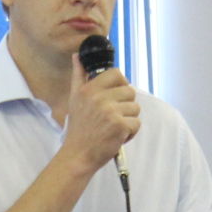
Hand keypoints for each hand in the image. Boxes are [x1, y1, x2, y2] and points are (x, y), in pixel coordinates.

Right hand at [60, 56, 140, 172]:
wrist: (78, 155)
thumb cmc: (78, 128)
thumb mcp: (74, 99)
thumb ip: (78, 76)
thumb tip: (77, 56)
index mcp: (89, 89)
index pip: (116, 73)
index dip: (121, 83)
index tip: (116, 95)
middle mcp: (99, 98)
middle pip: (130, 91)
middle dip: (126, 105)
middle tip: (113, 116)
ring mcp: (111, 112)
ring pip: (135, 108)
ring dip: (128, 119)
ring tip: (114, 127)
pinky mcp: (120, 126)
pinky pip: (136, 123)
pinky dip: (131, 132)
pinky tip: (118, 136)